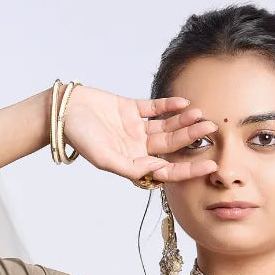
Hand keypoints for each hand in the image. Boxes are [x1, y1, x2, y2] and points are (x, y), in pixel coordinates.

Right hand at [61, 85, 218, 181]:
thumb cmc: (79, 137)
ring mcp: (134, 128)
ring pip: (166, 127)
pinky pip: (154, 108)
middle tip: (212, 130)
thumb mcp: (104, 158)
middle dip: (192, 139)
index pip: (168, 170)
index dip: (190, 169)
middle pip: (171, 146)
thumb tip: (158, 171)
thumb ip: (131, 167)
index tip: (210, 164)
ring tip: (201, 115)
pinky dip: (169, 106)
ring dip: (184, 121)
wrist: (62, 111)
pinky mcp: (130, 109)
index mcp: (133, 164)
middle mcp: (137, 148)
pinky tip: (184, 103)